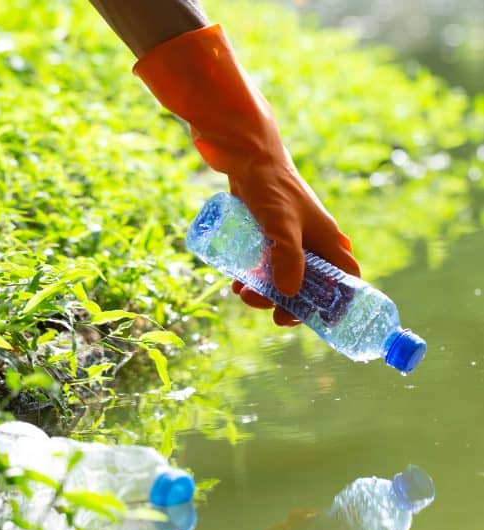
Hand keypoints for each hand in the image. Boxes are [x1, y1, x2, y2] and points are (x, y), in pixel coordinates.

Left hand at [134, 24, 359, 325]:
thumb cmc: (269, 185)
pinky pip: (262, 267)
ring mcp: (287, 239)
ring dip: (264, 293)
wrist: (244, 154)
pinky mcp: (265, 235)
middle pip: (309, 287)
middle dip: (289, 304)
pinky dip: (251, 279)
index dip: (338, 303)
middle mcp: (310, 242)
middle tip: (270, 313)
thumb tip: (288, 295)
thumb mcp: (280, 223)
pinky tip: (235, 284)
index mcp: (326, 240)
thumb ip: (286, 256)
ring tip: (242, 294)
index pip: (345, 279)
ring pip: (281, 279)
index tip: (321, 322)